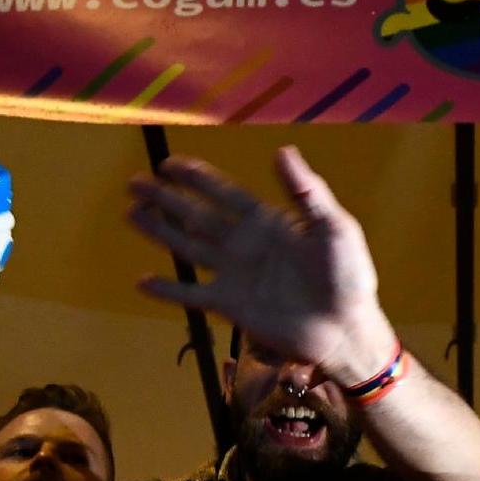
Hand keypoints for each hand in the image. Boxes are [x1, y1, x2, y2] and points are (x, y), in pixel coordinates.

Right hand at [127, 147, 393, 383]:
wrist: (346, 329)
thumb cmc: (349, 277)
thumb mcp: (334, 227)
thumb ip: (306, 191)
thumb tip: (282, 151)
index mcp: (268, 222)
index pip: (224, 193)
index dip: (197, 178)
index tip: (169, 164)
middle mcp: (245, 245)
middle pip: (196, 215)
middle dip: (165, 199)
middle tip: (134, 182)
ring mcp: (236, 275)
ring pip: (187, 247)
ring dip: (159, 231)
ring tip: (130, 213)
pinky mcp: (231, 306)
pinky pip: (192, 295)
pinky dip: (168, 290)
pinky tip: (143, 281)